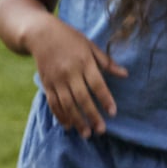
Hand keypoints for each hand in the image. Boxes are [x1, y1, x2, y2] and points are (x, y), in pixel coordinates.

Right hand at [26, 17, 127, 137]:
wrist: (41, 34)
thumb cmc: (70, 39)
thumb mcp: (90, 46)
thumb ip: (107, 62)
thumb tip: (125, 74)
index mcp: (84, 61)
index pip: (97, 84)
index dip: (105, 99)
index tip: (113, 112)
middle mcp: (70, 72)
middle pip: (82, 98)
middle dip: (92, 115)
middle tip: (101, 130)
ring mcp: (56, 79)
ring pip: (67, 104)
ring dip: (77, 120)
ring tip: (86, 133)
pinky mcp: (46, 84)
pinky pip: (53, 103)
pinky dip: (60, 115)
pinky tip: (68, 126)